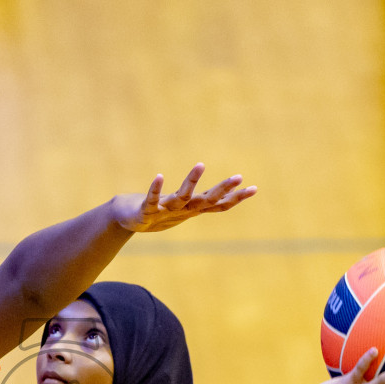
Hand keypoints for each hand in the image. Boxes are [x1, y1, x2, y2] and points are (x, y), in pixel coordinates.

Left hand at [114, 164, 256, 232]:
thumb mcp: (185, 208)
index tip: (255, 189)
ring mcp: (165, 212)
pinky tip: (159, 176)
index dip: (236, 198)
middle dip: (223, 189)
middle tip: (239, 177)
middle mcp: (183, 211)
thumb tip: (226, 197)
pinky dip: (156, 189)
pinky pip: (152, 199)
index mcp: (193, 209)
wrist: (130, 219)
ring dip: (191, 182)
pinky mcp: (147, 212)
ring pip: (182, 197)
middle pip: (206, 200)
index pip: (219, 204)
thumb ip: (203, 202)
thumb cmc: (160, 212)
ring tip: (200, 164)